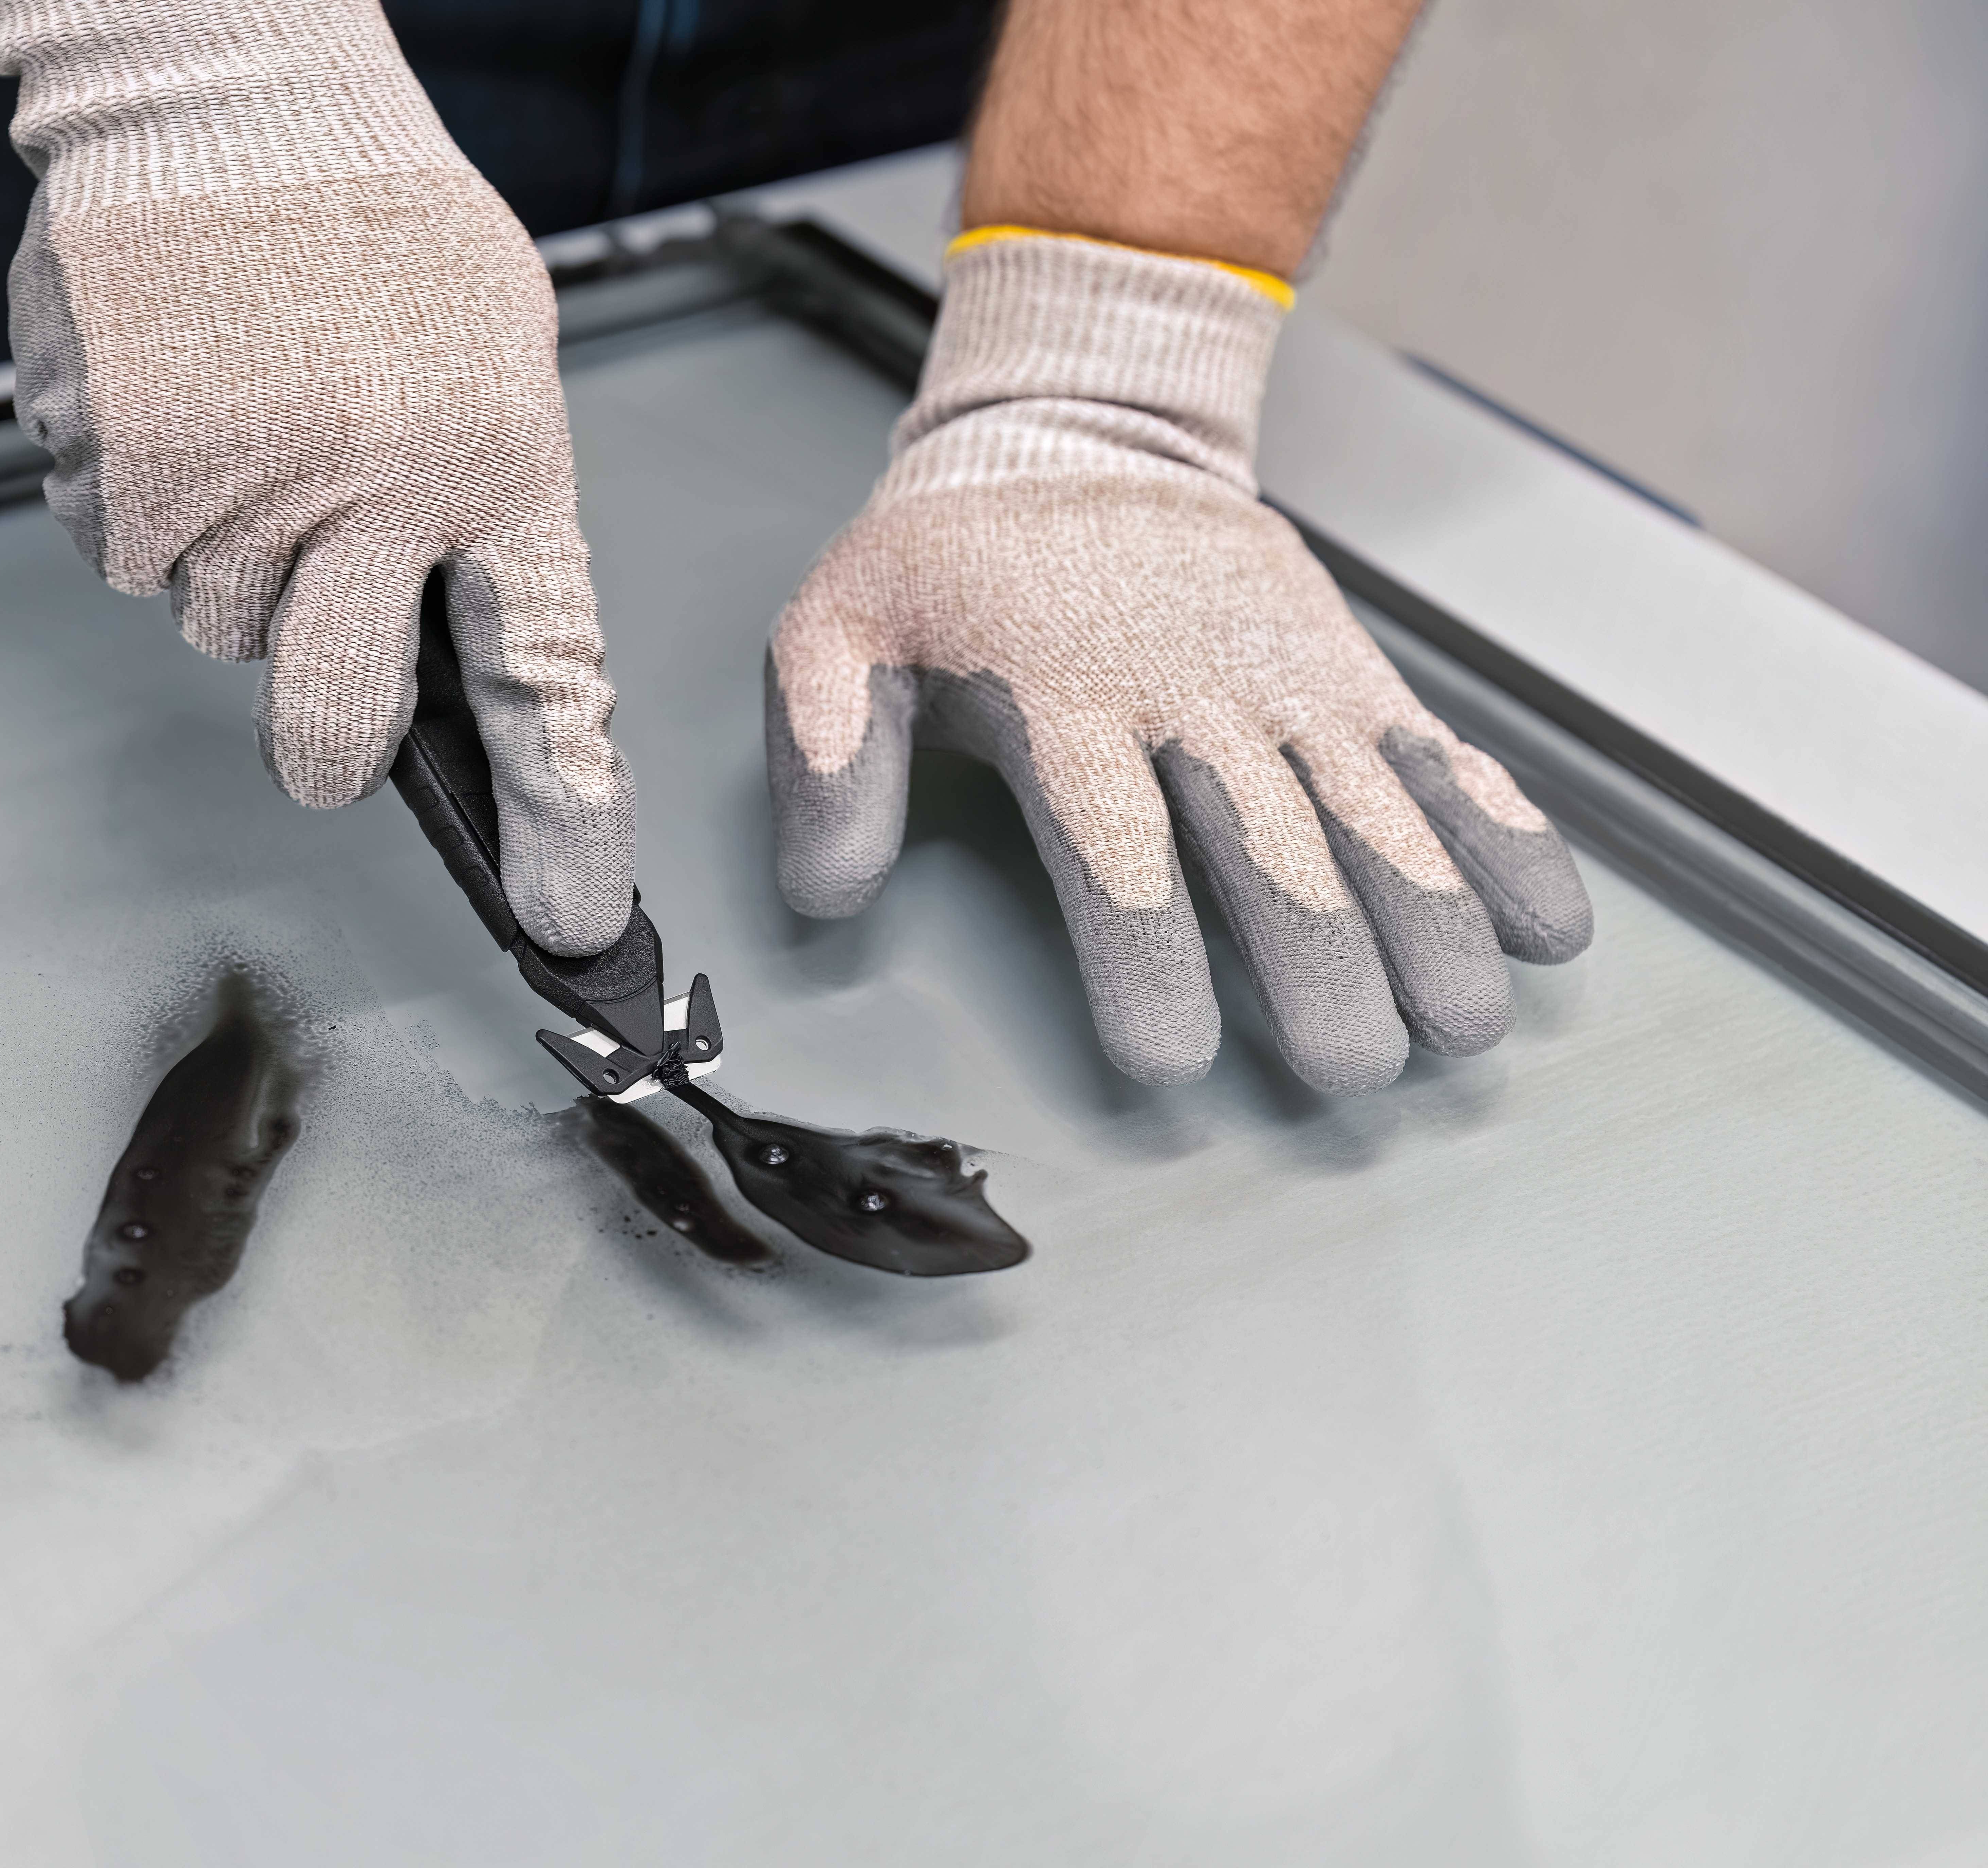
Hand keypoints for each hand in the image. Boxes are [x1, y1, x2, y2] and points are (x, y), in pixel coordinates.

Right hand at [0, 0, 634, 955]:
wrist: (225, 92)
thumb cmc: (373, 231)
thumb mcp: (492, 359)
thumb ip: (483, 513)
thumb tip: (453, 654)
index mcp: (491, 464)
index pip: (545, 679)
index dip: (563, 816)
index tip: (567, 918)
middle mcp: (365, 495)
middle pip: (331, 728)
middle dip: (326, 736)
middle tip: (316, 627)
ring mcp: (229, 488)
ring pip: (217, 629)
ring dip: (234, 559)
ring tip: (254, 420)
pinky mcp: (113, 468)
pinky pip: (126, 558)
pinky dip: (147, 503)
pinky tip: (182, 404)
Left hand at [767, 233, 1591, 1093]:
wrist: (1076, 427)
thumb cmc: (949, 558)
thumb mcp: (837, 629)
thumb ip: (821, 757)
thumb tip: (824, 895)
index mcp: (1064, 700)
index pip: (1115, 848)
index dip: (1146, 957)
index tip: (1170, 1059)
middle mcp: (1194, 695)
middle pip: (1271, 846)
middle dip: (1323, 965)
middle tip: (1357, 1070)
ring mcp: (1290, 683)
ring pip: (1377, 812)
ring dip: (1434, 921)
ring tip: (1468, 1023)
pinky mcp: (1352, 673)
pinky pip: (1442, 759)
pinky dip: (1505, 836)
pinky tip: (1552, 924)